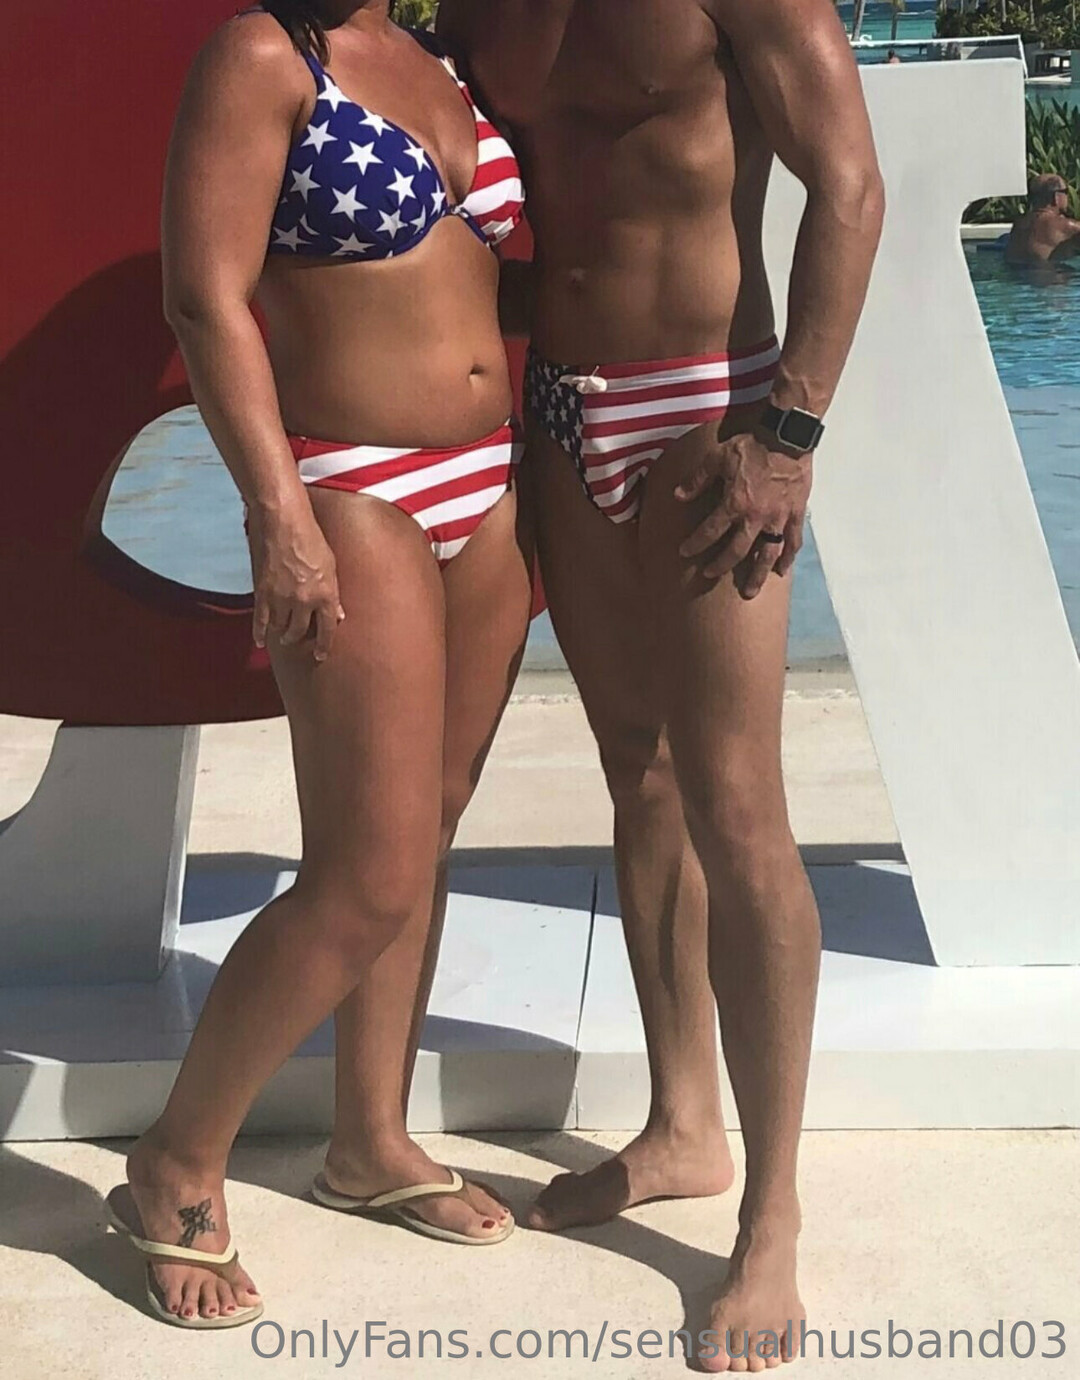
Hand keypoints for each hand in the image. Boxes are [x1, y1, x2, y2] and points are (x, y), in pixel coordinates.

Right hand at [246, 502, 344, 661]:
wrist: (283, 522)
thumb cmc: (310, 537)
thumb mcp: (331, 564)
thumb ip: (333, 592)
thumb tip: (338, 614)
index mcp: (326, 594)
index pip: (327, 629)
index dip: (323, 645)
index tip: (320, 654)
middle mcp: (304, 601)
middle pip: (300, 631)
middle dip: (298, 638)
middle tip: (295, 640)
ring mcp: (282, 598)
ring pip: (280, 627)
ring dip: (281, 633)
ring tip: (281, 635)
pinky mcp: (263, 592)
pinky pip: (261, 620)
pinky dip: (260, 632)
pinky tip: (260, 640)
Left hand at [675, 426, 812, 599]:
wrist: (787, 435)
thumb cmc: (752, 444)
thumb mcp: (717, 457)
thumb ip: (697, 479)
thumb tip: (678, 496)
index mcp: (734, 503)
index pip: (710, 531)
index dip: (695, 544)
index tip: (684, 553)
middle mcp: (755, 517)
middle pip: (736, 550)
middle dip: (721, 565)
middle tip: (710, 575)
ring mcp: (777, 517)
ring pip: (767, 554)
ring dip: (757, 574)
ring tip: (750, 591)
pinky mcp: (795, 513)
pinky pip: (793, 540)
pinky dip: (787, 556)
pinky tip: (782, 569)